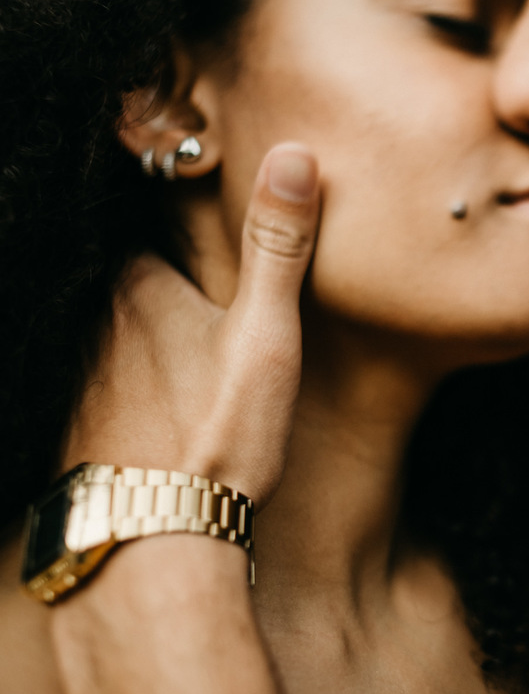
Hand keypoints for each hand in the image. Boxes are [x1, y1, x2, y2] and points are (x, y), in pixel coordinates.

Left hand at [61, 144, 319, 505]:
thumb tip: (292, 154)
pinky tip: (149, 421)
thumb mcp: (266, 336)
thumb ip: (277, 249)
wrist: (157, 539)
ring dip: (133, 347)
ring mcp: (75, 386)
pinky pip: (91, 396)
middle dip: (152, 291)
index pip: (142, 237)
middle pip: (118, 290)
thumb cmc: (219, 433)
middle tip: (193, 302)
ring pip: (101, 345)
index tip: (191, 233)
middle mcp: (93, 331)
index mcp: (140, 294)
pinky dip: (118, 398)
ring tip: (174, 362)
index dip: (168, 235)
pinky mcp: (70, 437)